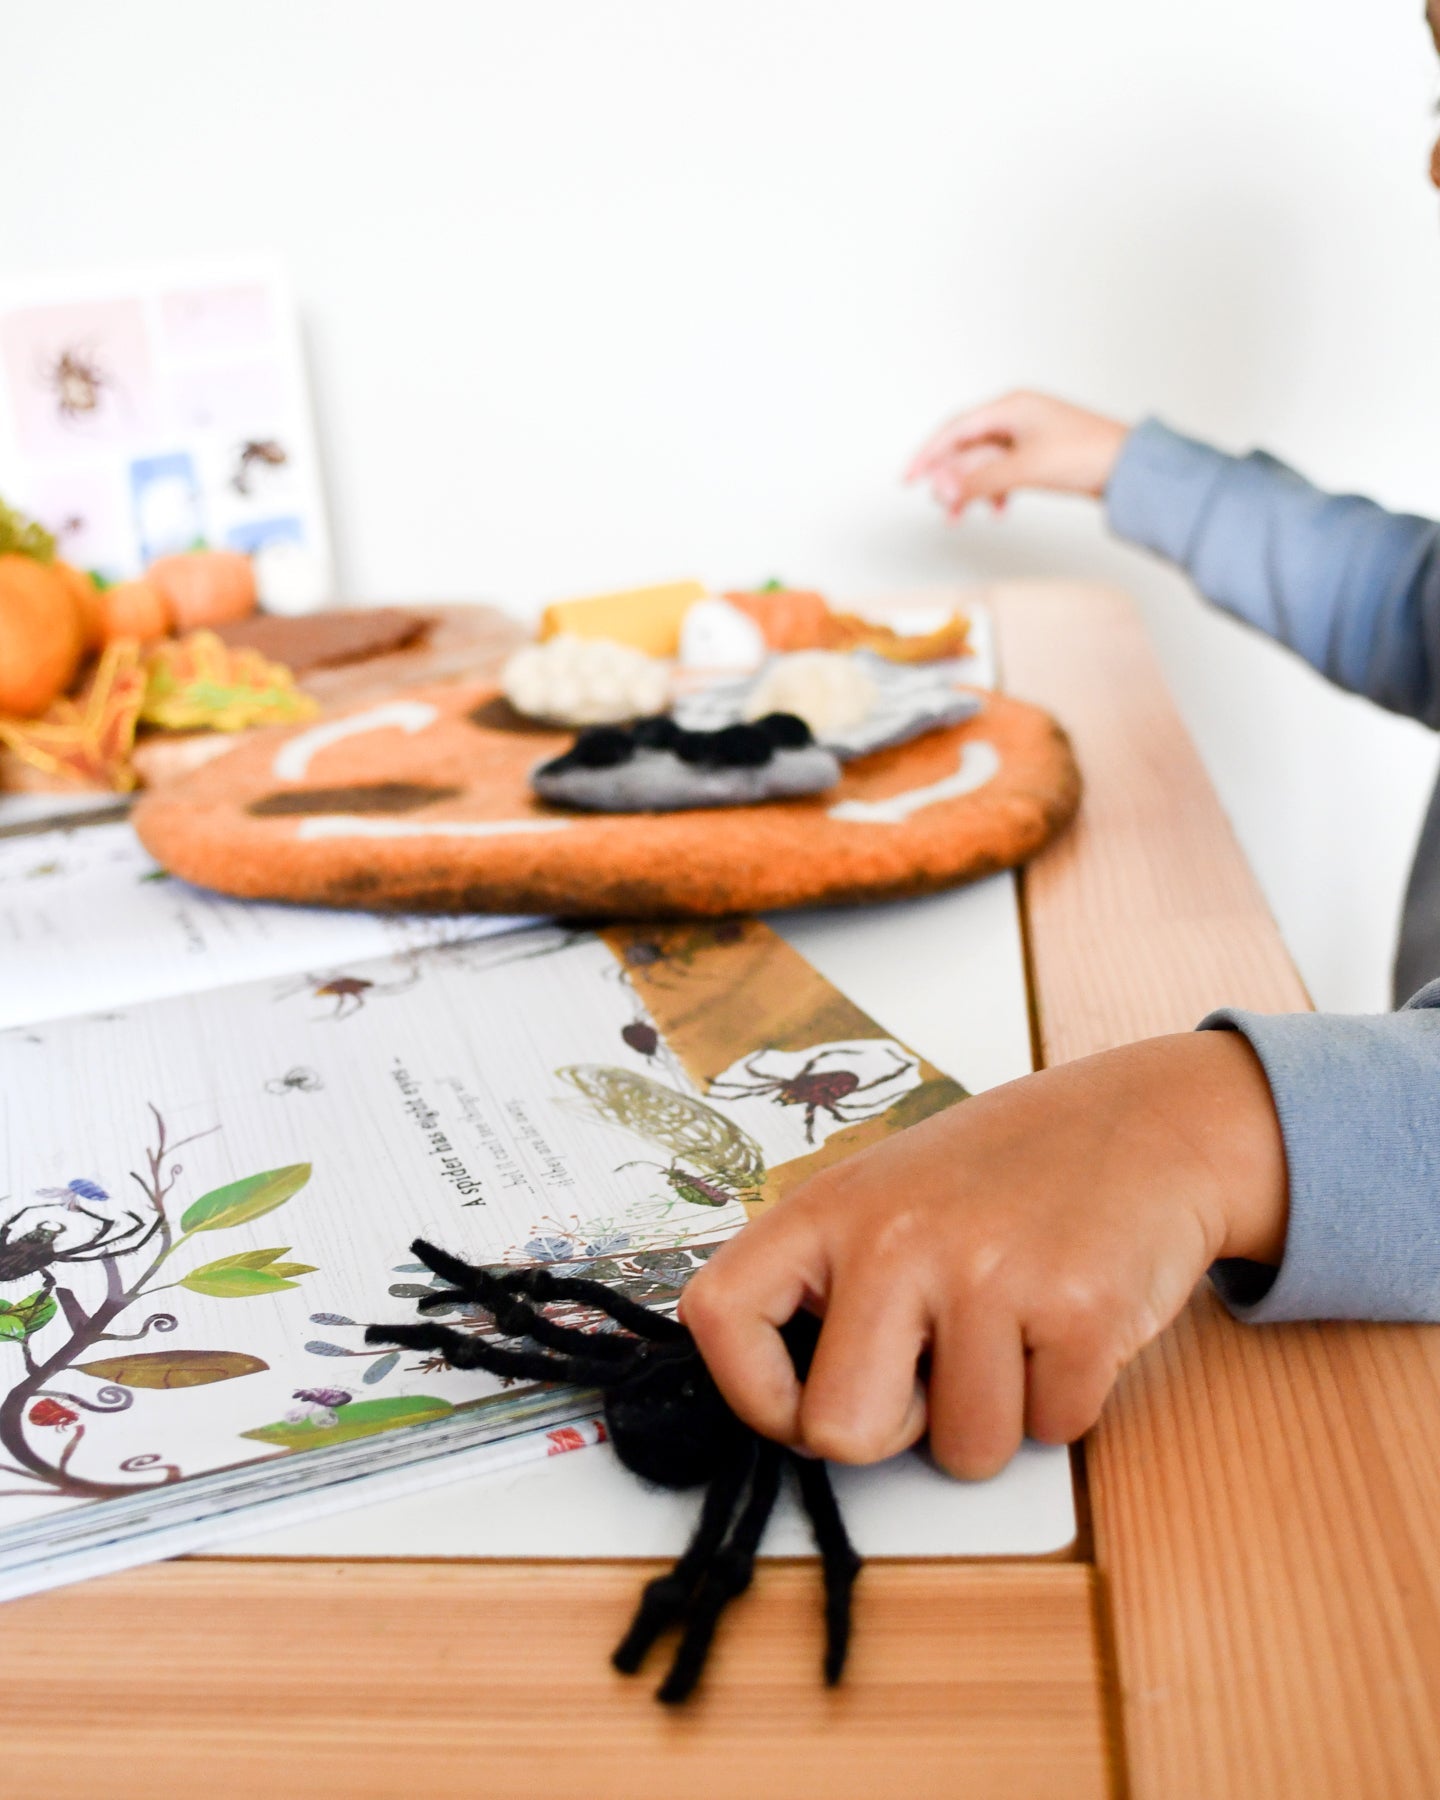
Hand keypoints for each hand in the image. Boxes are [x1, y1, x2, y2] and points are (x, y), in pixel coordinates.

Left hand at [679, 1031, 1287, 1478]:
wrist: (1146, 1122)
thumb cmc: (1004, 1176)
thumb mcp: (886, 1197)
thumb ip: (829, 1285)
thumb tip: (787, 1411)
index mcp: (830, 1209)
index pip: (717, 1317)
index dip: (752, 1393)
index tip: (799, 1403)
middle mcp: (895, 1238)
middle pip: (839, 1432)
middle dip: (894, 1432)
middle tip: (935, 1370)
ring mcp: (987, 1273)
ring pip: (963, 1452)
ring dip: (996, 1416)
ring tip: (1014, 1326)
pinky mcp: (1078, 1310)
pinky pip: (1052, 1430)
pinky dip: (1065, 1400)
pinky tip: (1067, 1323)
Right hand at [905, 390, 1130, 518]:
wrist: (1130, 468)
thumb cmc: (1087, 454)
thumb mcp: (1024, 469)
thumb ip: (979, 480)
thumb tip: (943, 491)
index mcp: (1011, 407)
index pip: (955, 429)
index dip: (927, 455)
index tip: (908, 479)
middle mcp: (1017, 416)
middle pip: (967, 447)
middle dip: (950, 478)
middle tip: (939, 505)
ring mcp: (1028, 435)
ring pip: (984, 463)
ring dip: (970, 490)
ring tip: (961, 517)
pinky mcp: (1040, 455)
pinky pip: (1003, 472)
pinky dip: (993, 491)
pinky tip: (997, 509)